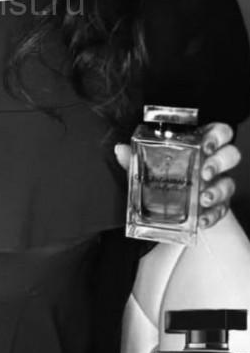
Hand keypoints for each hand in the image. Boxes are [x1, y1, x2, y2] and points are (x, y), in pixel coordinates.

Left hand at [114, 121, 239, 229]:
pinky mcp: (218, 206)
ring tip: (203, 198)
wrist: (170, 204)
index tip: (206, 144)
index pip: (219, 132)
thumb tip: (120, 149)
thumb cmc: (166, 175)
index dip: (218, 136)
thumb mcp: (150, 165)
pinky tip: (201, 219)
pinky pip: (222, 210)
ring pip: (229, 183)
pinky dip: (212, 215)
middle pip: (231, 155)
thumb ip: (136, 157)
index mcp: (200, 146)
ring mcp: (218, 185)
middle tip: (205, 172)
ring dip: (218, 191)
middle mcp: (213, 163)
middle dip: (220, 162)